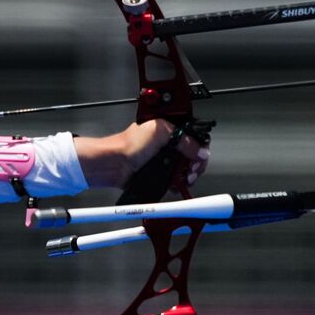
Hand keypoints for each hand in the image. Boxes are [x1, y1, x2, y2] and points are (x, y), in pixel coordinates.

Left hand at [73, 118, 209, 189]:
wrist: (113, 164)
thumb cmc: (128, 145)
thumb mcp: (160, 133)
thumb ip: (184, 140)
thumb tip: (201, 151)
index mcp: (169, 129)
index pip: (194, 137)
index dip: (200, 148)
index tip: (198, 158)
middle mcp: (168, 144)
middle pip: (192, 155)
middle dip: (195, 164)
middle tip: (191, 171)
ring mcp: (164, 159)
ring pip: (185, 169)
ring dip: (188, 175)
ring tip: (184, 179)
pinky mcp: (160, 173)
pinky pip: (175, 180)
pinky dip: (178, 183)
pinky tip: (177, 184)